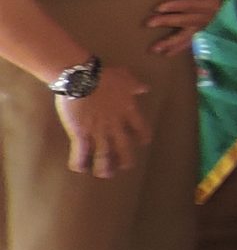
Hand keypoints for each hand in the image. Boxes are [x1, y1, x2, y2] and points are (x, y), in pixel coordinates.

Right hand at [59, 64, 147, 179]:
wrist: (82, 78)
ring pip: (104, 156)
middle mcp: (116, 126)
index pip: (141, 128)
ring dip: (104, 168)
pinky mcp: (81, 134)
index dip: (143, 137)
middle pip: (125, 148)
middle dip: (125, 160)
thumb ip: (135, 85)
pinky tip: (79, 169)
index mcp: (128, 112)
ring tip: (104, 174)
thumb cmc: (104, 76)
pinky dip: (79, 163)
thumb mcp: (125, 78)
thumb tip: (145, 88)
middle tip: (124, 167)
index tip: (143, 142)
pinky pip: (81, 154)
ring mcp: (98, 132)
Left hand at [145, 0, 226, 55]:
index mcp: (211, 3)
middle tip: (148, 23)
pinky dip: (179, 48)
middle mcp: (209, 17)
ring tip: (155, 49)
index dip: (176, 6)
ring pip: (188, 35)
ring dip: (171, 42)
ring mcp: (206, 26)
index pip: (192, 5)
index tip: (158, 8)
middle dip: (167, 22)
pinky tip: (167, 54)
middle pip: (186, 20)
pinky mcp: (202, 32)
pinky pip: (191, 41)